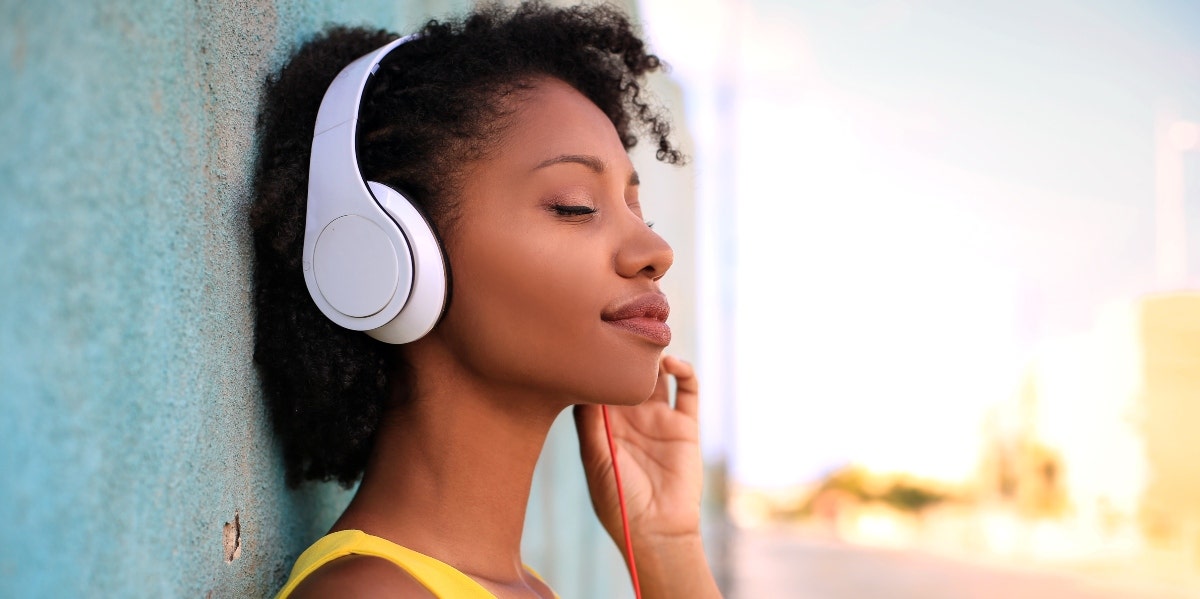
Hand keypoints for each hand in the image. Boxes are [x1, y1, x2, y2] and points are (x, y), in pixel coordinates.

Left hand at [573, 355, 702, 548]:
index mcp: (604, 426)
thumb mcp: (595, 460)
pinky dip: (684, 371)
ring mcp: (659, 420)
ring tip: (647, 344)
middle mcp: (631, 418)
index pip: (598, 384)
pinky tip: (672, 364)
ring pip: (657, 376)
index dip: (595, 362)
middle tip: (622, 328)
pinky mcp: (686, 426)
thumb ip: (589, 422)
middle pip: (627, 374)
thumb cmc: (618, 501)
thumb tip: (580, 381)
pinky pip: (689, 390)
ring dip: (653, 358)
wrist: (657, 531)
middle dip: (625, 352)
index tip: (590, 339)